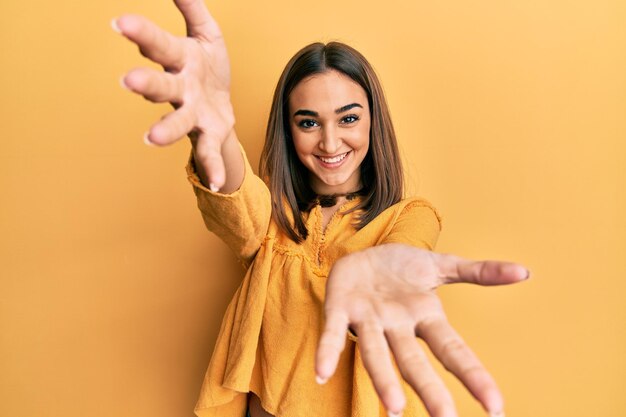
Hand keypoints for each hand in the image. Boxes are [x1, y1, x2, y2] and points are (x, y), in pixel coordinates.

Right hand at [114, 0, 232, 188]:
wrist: (223, 102)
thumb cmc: (208, 67)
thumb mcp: (207, 34)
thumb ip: (194, 10)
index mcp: (180, 60)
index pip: (158, 45)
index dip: (141, 34)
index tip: (120, 23)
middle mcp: (181, 89)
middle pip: (162, 85)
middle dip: (147, 83)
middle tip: (129, 81)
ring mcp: (194, 113)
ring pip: (178, 121)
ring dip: (166, 129)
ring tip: (151, 138)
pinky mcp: (210, 133)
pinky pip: (209, 151)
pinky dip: (211, 166)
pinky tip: (214, 182)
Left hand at [315, 243, 528, 416]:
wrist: (364, 252)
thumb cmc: (403, 267)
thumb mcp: (441, 265)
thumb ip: (478, 272)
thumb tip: (524, 273)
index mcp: (425, 317)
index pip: (454, 350)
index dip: (473, 376)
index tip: (496, 407)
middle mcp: (397, 326)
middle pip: (414, 361)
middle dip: (429, 390)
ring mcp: (368, 320)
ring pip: (376, 354)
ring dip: (384, 379)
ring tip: (393, 408)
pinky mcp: (339, 309)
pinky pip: (334, 333)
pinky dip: (328, 351)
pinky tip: (322, 373)